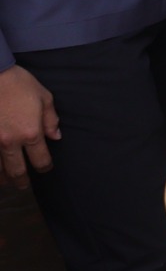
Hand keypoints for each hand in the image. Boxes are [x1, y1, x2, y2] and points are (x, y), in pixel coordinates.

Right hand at [0, 65, 57, 186]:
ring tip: (6, 182)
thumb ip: (50, 120)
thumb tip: (56, 137)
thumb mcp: (44, 97)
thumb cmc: (19, 83)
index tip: (45, 169)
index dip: (44, 167)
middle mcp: (10, 142)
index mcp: (30, 132)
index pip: (40, 159)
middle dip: (22, 181)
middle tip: (23, 187)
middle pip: (16, 170)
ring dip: (2, 178)